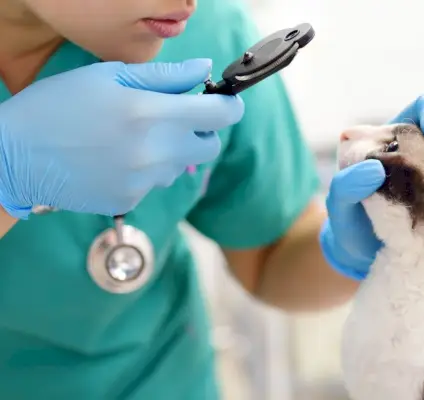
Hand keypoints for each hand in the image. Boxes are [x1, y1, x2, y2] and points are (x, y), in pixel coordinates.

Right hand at [0, 59, 243, 218]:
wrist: (16, 155)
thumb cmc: (59, 106)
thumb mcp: (109, 76)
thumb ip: (164, 76)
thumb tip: (204, 71)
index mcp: (152, 113)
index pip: (220, 114)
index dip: (229, 106)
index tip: (224, 102)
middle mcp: (155, 152)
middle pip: (211, 146)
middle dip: (202, 130)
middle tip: (175, 118)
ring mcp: (144, 182)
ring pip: (182, 166)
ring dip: (171, 151)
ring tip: (132, 139)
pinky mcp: (131, 201)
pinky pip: (155, 184)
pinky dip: (146, 171)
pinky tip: (116, 160)